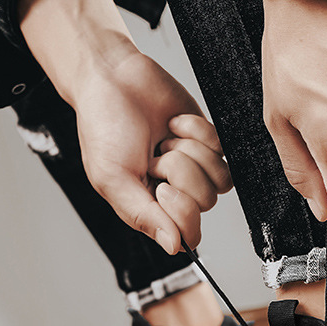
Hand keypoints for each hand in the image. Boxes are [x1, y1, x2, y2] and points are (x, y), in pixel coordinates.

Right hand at [72, 50, 230, 252]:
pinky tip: (174, 124)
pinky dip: (198, 131)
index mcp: (150, 210)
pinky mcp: (207, 141)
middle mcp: (176, 193)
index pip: (188, 233)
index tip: (162, 188)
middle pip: (205, 202)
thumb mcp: (113, 178)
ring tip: (163, 140)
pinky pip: (223, 149)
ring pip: (219, 178)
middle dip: (180, 172)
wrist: (111, 77)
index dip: (182, 212)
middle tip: (154, 156)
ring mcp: (195, 167)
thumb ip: (144, 216)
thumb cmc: (103, 127)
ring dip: (190, 151)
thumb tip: (173, 248)